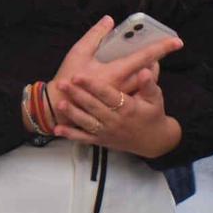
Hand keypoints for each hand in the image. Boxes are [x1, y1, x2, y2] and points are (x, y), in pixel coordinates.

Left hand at [46, 17, 182, 158]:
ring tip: (59, 103)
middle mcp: (114, 120)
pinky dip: (71, 135)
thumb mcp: (155, 99)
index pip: (107, 95)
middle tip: (62, 83)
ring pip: (86, 122)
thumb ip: (149, 85)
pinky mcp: (101, 141)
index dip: (92, 85)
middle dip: (76, 95)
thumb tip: (145, 70)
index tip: (78, 75)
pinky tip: (57, 129)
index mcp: (127, 108)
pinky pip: (84, 138)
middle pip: (92, 106)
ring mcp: (106, 132)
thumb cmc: (153, 115)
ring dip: (72, 113)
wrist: (154, 141)